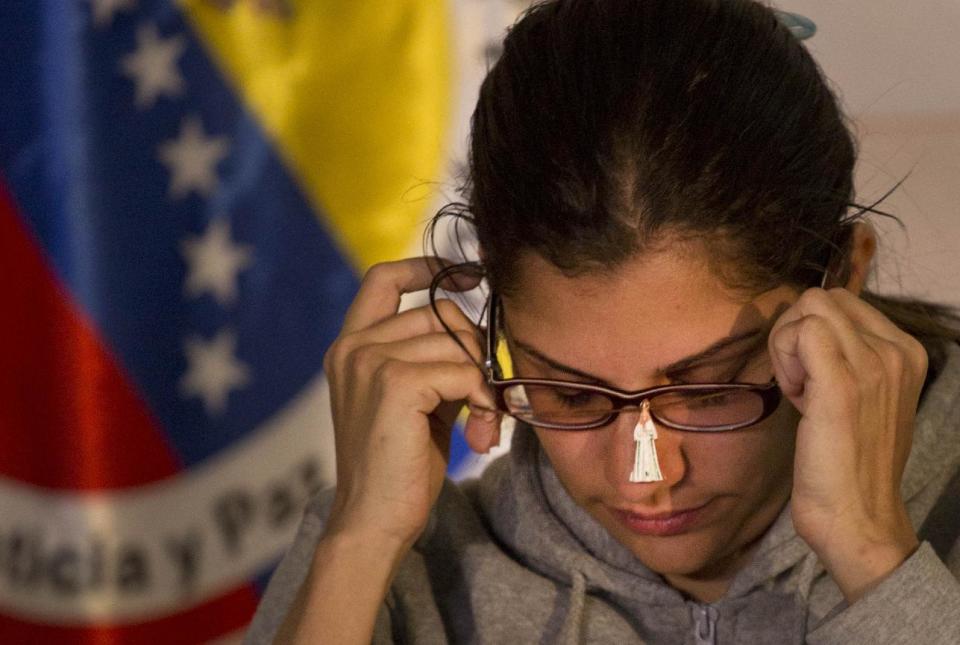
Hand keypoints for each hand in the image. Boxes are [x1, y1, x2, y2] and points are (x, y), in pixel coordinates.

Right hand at [321, 258, 500, 550]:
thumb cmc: (399, 465)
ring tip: (480, 426)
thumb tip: (479, 333)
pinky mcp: (394, 383)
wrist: (373, 521)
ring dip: (483, 384)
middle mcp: (353, 346)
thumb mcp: (415, 399)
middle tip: (484, 400)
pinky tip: (477, 435)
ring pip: (456, 342)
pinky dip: (482, 400)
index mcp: (350, 346)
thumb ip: (433, 360)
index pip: (383, 278)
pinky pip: (463, 371)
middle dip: (474, 350)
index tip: (468, 275)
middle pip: (440, 312)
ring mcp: (369, 361)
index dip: (427, 268)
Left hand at [768, 287, 926, 601]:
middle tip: (799, 382)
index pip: (841, 302)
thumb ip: (844, 357)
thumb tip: (804, 329)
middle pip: (822, 299)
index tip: (814, 378)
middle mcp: (897, 352)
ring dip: (787, 346)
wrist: (856, 516)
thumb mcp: (858, 396)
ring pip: (809, 308)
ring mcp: (874, 366)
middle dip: (795, 332)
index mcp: (905, 352)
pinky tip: (796, 397)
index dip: (811, 332)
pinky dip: (784, 358)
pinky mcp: (842, 385)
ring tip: (801, 391)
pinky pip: (802, 331)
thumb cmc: (847, 460)